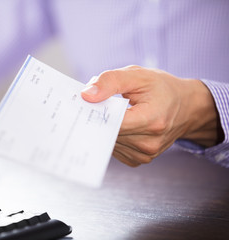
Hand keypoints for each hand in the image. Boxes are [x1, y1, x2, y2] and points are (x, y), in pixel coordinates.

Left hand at [81, 65, 219, 166]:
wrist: (187, 107)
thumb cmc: (162, 89)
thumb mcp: (138, 75)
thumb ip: (111, 81)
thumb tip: (86, 95)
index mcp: (152, 120)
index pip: (112, 122)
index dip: (96, 112)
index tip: (86, 103)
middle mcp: (149, 142)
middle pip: (109, 133)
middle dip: (99, 118)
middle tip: (97, 104)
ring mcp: (146, 154)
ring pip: (109, 142)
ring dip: (106, 128)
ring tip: (114, 113)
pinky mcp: (141, 160)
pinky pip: (115, 149)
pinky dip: (113, 137)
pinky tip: (120, 125)